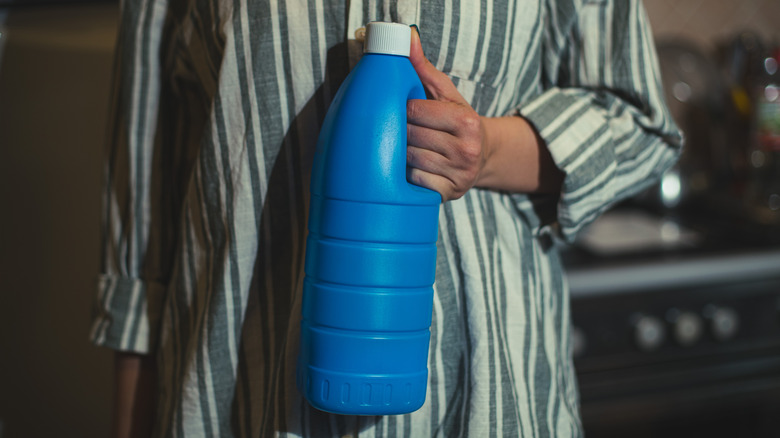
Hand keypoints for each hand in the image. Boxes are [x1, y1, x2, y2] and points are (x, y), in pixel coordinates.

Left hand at [406, 27, 487, 201]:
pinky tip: (414, 167)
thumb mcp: (447, 94)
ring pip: (411, 160)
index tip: (408, 113)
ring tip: (409, 149)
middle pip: (411, 137)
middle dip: (403, 133)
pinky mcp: (449, 194)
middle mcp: (466, 150)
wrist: (484, 156)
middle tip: (406, 132)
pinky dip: (410, 175)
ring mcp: (459, 175)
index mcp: (467, 122)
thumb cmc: (458, 122)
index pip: (415, 112)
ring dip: (403, 154)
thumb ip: (424, 68)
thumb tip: (407, 37)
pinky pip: (415, 182)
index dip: (405, 112)